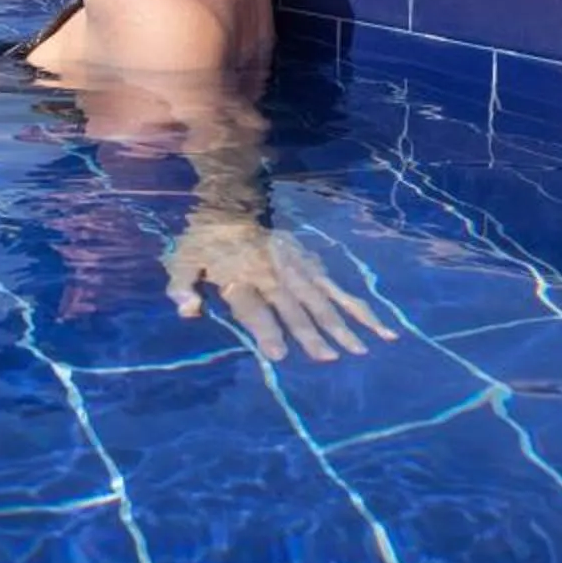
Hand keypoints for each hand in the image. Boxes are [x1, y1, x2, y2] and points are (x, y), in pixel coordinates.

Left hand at [166, 219, 397, 361]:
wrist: (232, 203)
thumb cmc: (205, 240)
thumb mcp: (181, 259)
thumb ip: (181, 285)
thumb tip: (188, 311)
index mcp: (240, 280)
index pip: (255, 310)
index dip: (266, 330)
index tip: (280, 353)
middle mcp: (272, 278)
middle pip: (294, 309)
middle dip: (310, 334)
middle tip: (327, 359)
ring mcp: (297, 272)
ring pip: (322, 302)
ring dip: (340, 326)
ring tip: (360, 350)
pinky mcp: (314, 267)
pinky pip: (339, 291)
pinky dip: (360, 309)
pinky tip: (380, 327)